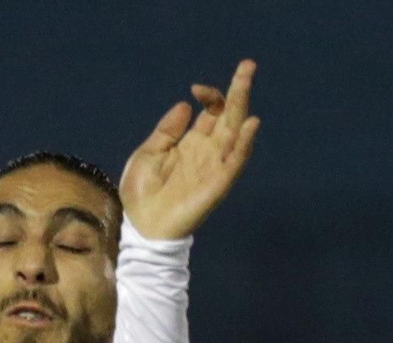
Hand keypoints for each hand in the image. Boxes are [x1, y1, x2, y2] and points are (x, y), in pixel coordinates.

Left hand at [120, 59, 260, 240]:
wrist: (142, 228)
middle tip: (248, 64)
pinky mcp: (218, 184)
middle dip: (238, 91)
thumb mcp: (147, 154)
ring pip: (235, 133)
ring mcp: (214, 167)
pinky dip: (244, 144)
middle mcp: (207, 152)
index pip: (210, 113)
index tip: (196, 88)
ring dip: (243, 108)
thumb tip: (185, 105)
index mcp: (190, 144)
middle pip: (228, 117)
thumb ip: (166, 131)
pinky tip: (250, 124)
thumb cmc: (142, 194)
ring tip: (247, 82)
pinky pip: (235, 162)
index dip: (209, 96)